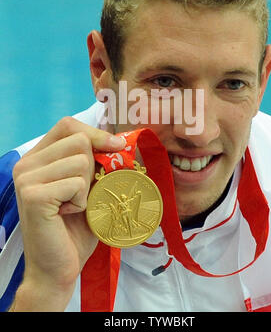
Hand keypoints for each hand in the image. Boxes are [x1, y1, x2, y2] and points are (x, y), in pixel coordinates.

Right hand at [12, 117, 124, 309]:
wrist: (57, 269)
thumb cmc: (75, 228)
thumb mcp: (89, 188)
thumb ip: (96, 162)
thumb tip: (120, 141)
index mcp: (37, 158)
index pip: (67, 125)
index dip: (95, 133)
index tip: (116, 147)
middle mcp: (26, 164)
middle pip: (78, 140)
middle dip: (92, 168)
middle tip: (81, 194)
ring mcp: (27, 178)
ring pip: (81, 160)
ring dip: (87, 188)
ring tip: (73, 206)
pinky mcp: (33, 195)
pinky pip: (77, 183)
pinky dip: (82, 201)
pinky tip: (68, 215)